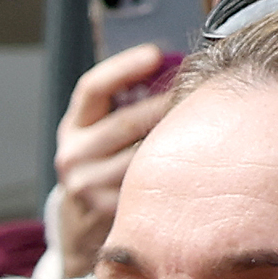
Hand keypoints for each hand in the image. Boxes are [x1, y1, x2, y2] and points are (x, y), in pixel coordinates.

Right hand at [48, 44, 181, 278]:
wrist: (81, 224)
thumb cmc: (106, 163)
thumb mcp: (101, 130)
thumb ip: (126, 101)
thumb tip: (175, 64)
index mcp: (72, 127)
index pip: (92, 88)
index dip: (124, 67)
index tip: (155, 54)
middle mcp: (71, 156)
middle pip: (127, 122)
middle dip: (166, 104)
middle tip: (200, 89)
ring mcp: (87, 186)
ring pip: (142, 155)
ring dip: (176, 138)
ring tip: (206, 123)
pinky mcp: (108, 212)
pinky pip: (150, 184)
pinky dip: (174, 169)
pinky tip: (195, 160)